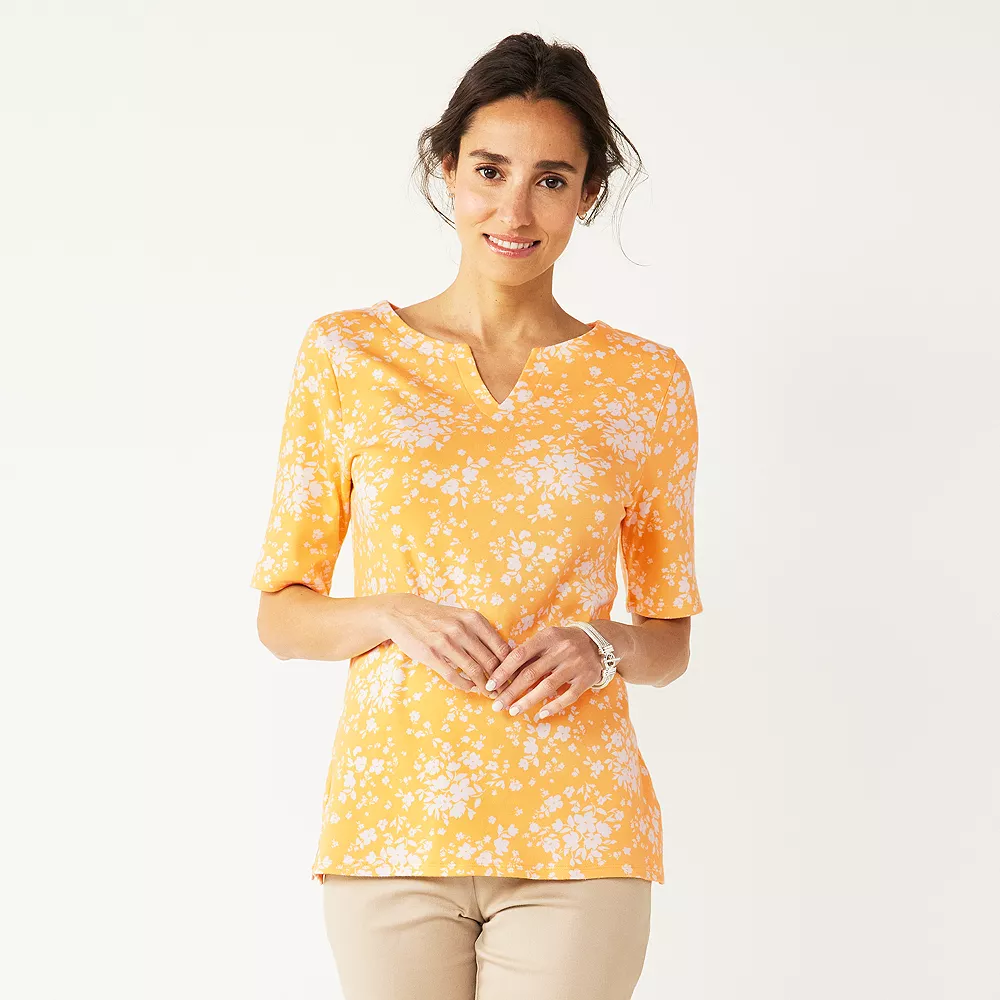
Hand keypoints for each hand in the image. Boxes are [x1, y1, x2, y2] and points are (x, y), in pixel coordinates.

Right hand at [381, 594, 511, 696]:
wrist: (404, 613)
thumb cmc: (438, 617)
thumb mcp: (462, 616)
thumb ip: (481, 632)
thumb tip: (505, 654)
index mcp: (473, 619)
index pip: (500, 647)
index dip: (510, 666)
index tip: (514, 677)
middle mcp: (461, 629)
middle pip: (490, 661)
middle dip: (500, 679)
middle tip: (505, 690)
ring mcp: (445, 642)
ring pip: (474, 670)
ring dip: (484, 686)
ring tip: (490, 693)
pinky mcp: (431, 654)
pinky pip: (453, 676)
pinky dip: (465, 685)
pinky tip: (470, 688)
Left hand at [485, 626, 602, 720]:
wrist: (599, 642)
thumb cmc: (564, 642)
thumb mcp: (548, 638)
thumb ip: (529, 651)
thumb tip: (502, 668)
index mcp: (548, 637)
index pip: (520, 655)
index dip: (503, 671)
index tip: (490, 685)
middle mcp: (562, 650)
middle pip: (531, 673)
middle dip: (511, 691)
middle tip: (497, 704)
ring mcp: (575, 665)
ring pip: (547, 686)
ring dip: (527, 701)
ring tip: (513, 711)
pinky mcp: (587, 679)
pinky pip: (568, 696)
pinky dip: (554, 706)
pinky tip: (540, 714)